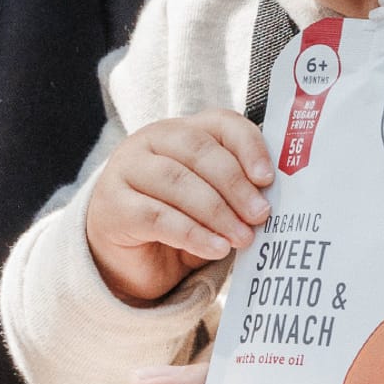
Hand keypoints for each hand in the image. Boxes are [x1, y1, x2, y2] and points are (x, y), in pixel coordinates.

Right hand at [86, 111, 275, 300]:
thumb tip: (270, 201)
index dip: (248, 146)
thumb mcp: (212, 202)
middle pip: (199, 150)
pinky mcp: (112, 206)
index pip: (220, 122)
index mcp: (182, 130)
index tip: (268, 178)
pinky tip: (216, 248)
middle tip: (260, 215)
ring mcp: (126, 170)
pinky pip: (157, 216)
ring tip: (242, 238)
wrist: (126, 260)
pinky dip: (192, 233)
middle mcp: (151, 140)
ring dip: (217, 212)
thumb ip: (236, 192)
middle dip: (235, 184)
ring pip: (178, 181)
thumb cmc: (178, 222)